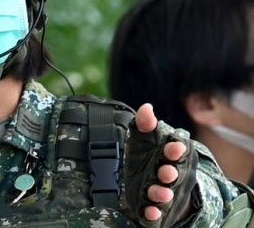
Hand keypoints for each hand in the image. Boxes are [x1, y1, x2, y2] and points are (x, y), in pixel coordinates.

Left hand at [135, 104, 187, 221]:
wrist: (148, 183)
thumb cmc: (149, 157)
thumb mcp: (144, 140)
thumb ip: (145, 125)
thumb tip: (146, 108)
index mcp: (170, 156)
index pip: (177, 151)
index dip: (176, 150)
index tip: (174, 146)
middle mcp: (170, 174)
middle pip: (173, 174)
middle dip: (170, 173)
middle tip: (167, 172)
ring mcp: (163, 191)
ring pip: (164, 193)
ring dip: (162, 193)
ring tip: (161, 192)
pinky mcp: (152, 206)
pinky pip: (154, 212)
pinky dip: (153, 213)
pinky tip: (150, 212)